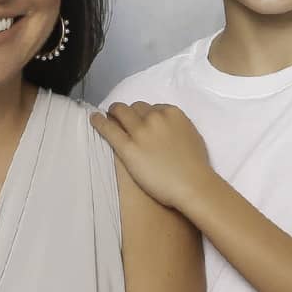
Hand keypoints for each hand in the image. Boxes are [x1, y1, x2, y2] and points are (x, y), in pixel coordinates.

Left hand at [90, 102, 215, 215]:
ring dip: (114, 113)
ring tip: (108, 117)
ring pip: (120, 112)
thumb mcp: (191, 135)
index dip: (145, 115)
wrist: (192, 185)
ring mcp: (140, 131)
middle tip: (122, 118)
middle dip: (128, 112)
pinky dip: (99, 121)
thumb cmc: (196, 166)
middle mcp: (154, 117)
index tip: (142, 122)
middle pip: (135, 107)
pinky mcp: (128, 147)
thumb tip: (168, 127)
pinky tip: (94, 119)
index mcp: (172, 113)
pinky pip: (108, 129)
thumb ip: (177, 127)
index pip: (152, 107)